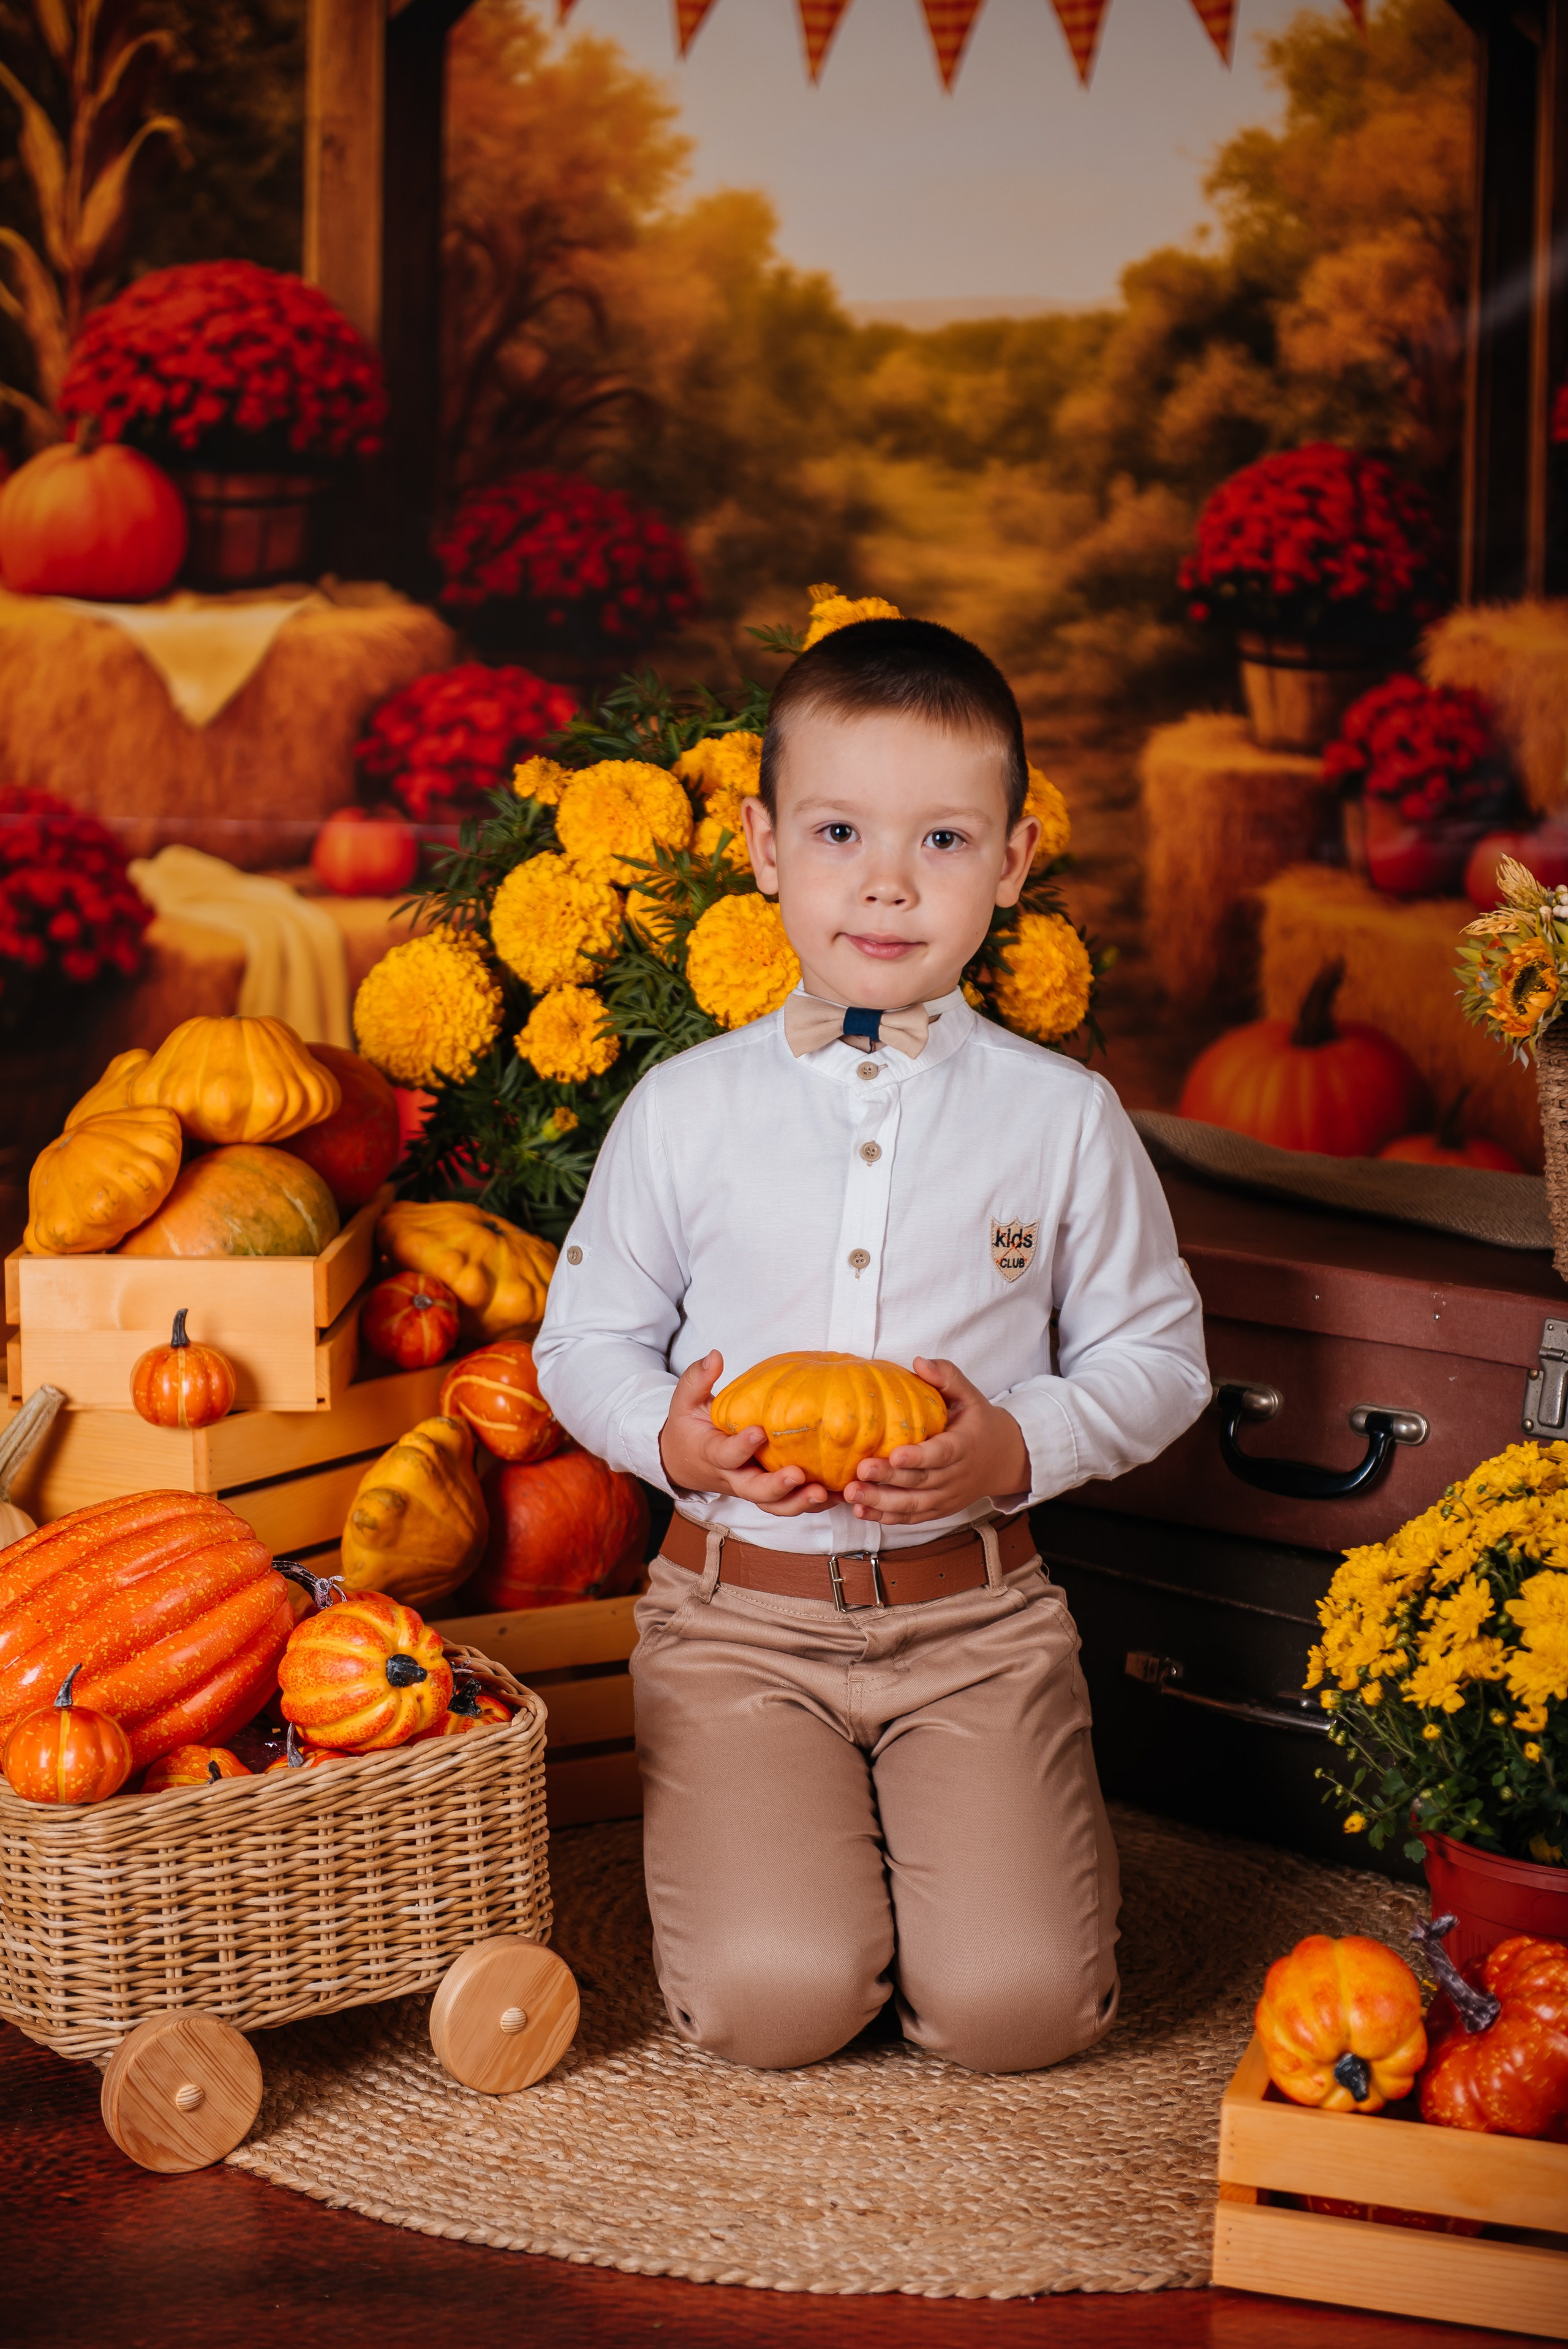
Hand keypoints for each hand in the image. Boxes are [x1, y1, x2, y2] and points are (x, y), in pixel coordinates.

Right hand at [658, 1350, 833, 1516]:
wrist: (684, 1462)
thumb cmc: (691, 1428)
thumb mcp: (686, 1402)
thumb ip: (697, 1380)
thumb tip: (715, 1356)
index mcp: (712, 1454)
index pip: (726, 1455)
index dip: (741, 1447)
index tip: (758, 1432)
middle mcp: (734, 1477)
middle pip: (754, 1491)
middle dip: (777, 1487)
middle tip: (798, 1475)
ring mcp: (752, 1487)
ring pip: (774, 1505)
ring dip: (799, 1503)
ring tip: (823, 1493)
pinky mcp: (768, 1492)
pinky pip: (789, 1503)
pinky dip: (813, 1504)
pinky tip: (838, 1495)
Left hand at [842, 1358, 1029, 1525]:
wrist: (1003, 1460)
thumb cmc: (978, 1422)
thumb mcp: (970, 1395)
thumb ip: (947, 1376)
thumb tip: (919, 1362)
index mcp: (964, 1446)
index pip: (942, 1454)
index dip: (920, 1457)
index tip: (895, 1454)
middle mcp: (956, 1476)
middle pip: (921, 1481)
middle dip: (889, 1479)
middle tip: (860, 1471)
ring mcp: (947, 1496)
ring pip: (914, 1504)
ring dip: (882, 1502)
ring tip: (853, 1494)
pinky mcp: (938, 1509)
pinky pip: (912, 1517)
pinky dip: (886, 1517)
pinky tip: (861, 1510)